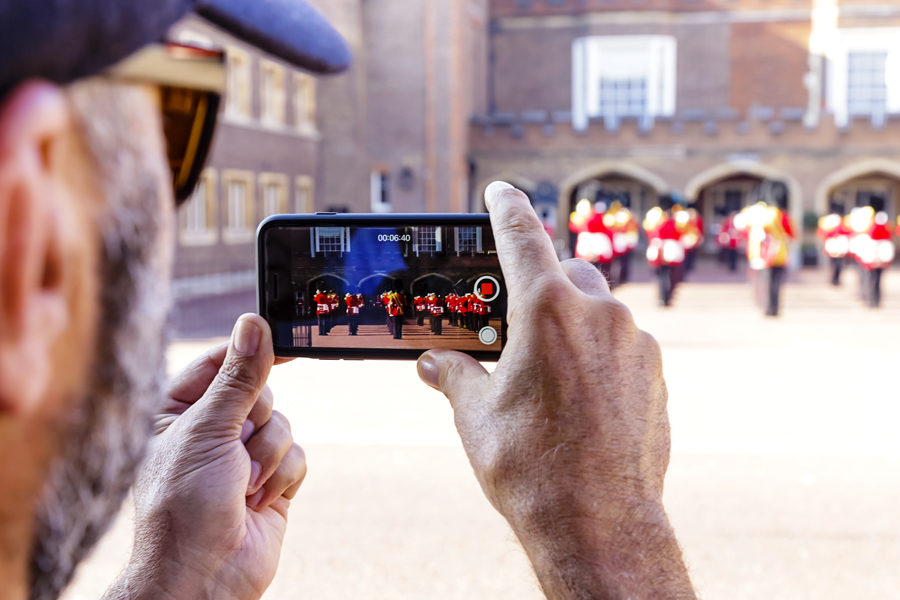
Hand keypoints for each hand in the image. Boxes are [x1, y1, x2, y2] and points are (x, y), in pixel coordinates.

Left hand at [106, 314, 304, 599]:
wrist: (203, 578)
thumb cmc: (183, 507)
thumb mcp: (208, 431)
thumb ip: (238, 378)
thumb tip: (254, 325)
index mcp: (178, 411)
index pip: (220, 363)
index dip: (249, 352)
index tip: (280, 340)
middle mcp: (212, 431)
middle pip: (262, 393)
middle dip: (257, 423)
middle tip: (235, 449)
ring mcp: (243, 458)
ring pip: (284, 425)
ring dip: (268, 457)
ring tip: (242, 488)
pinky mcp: (271, 483)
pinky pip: (298, 457)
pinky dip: (283, 477)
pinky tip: (259, 501)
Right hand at [417, 182, 694, 598]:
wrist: (598, 523)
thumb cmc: (532, 466)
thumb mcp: (476, 416)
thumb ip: (454, 376)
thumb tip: (434, 365)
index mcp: (547, 310)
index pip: (522, 236)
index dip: (506, 207)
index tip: (501, 190)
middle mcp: (599, 315)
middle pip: (567, 273)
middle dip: (543, 288)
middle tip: (518, 328)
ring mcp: (635, 343)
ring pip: (599, 311)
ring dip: (574, 327)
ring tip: (549, 379)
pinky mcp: (656, 373)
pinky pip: (623, 346)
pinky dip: (600, 357)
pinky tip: (582, 400)